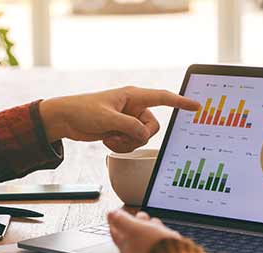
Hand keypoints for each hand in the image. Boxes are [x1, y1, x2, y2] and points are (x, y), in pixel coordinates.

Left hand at [39, 86, 199, 152]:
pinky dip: (120, 146)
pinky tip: (106, 140)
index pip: (163, 97)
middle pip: (152, 127)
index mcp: (133, 96)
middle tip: (119, 134)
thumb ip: (129, 126)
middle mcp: (133, 107)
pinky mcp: (120, 131)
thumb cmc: (83, 110)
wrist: (65, 119)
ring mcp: (127, 120)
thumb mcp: (107, 118)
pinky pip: (131, 144)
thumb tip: (144, 135)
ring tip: (109, 136)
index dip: (180, 102)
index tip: (197, 106)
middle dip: (137, 136)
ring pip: (142, 138)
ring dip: (126, 142)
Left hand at [108, 210, 180, 252]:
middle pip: (131, 234)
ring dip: (150, 227)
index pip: (115, 233)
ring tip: (155, 222)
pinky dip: (159, 235)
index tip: (113, 213)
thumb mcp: (134, 228)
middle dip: (136, 222)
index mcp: (125, 248)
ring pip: (145, 237)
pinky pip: (157, 243)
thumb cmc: (153, 246)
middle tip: (140, 216)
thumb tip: (111, 214)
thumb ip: (122, 220)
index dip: (114, 221)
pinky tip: (164, 232)